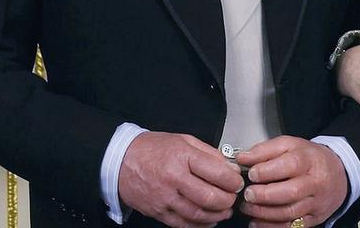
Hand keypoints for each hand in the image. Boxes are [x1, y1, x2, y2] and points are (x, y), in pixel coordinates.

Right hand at [118, 132, 242, 227]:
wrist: (121, 161)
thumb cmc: (153, 149)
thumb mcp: (184, 140)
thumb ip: (209, 154)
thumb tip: (230, 168)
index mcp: (182, 157)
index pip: (216, 172)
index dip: (233, 181)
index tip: (238, 182)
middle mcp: (173, 178)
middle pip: (209, 197)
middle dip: (228, 200)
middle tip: (233, 197)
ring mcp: (165, 198)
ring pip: (198, 214)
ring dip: (217, 215)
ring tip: (224, 210)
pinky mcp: (158, 212)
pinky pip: (183, 224)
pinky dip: (200, 225)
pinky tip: (209, 220)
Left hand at [235, 136, 346, 226]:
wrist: (338, 174)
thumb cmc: (310, 159)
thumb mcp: (290, 145)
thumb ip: (265, 150)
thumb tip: (243, 158)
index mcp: (309, 160)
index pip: (291, 164)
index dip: (268, 170)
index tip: (252, 173)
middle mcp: (315, 182)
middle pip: (292, 192)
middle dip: (265, 195)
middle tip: (248, 194)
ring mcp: (316, 203)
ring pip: (290, 212)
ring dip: (265, 213)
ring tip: (248, 208)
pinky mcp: (314, 219)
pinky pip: (292, 226)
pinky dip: (272, 226)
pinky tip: (257, 222)